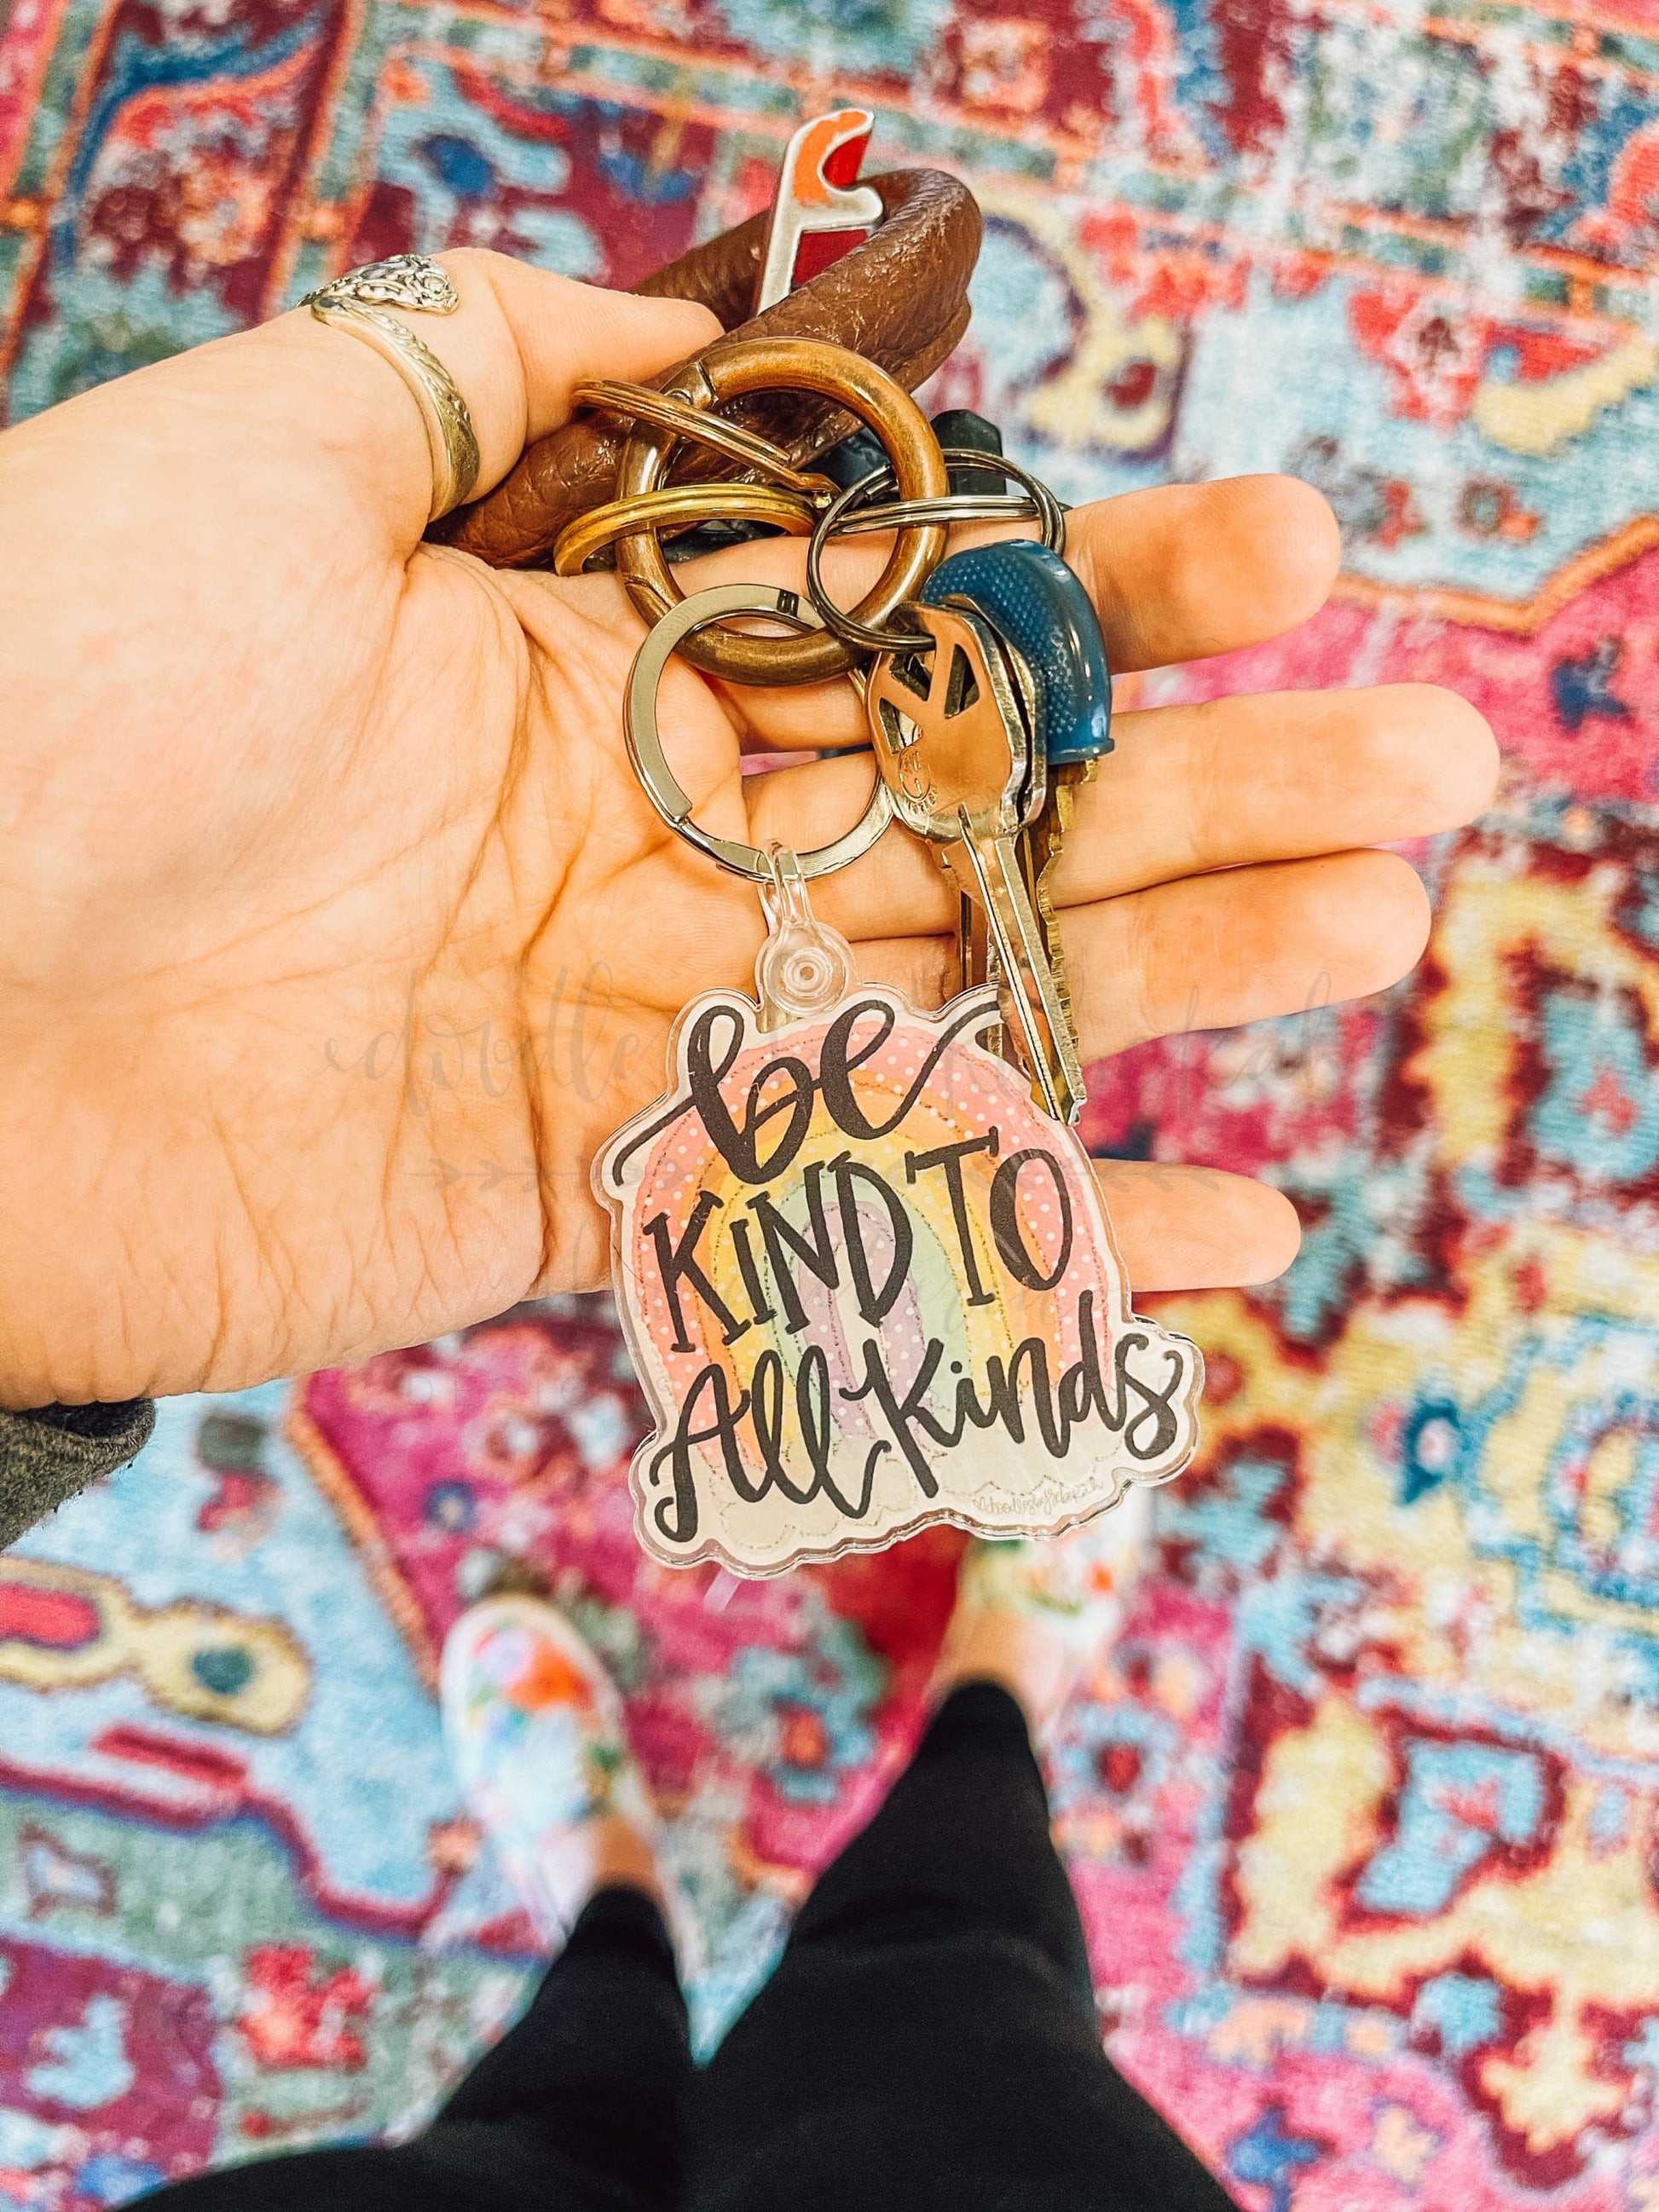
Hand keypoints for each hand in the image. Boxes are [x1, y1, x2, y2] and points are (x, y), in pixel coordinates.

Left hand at [0, 250, 1495, 1404]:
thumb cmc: (35, 698)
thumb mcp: (263, 452)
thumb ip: (489, 375)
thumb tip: (663, 307)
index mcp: (597, 666)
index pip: (910, 624)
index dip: (1102, 595)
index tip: (1280, 564)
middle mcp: (648, 845)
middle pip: (982, 825)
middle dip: (1207, 795)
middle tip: (1422, 777)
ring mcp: (634, 1035)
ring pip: (958, 1014)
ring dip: (1170, 993)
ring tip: (1368, 946)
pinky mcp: (589, 1211)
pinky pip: (848, 1223)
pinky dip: (1024, 1243)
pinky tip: (1203, 1248)